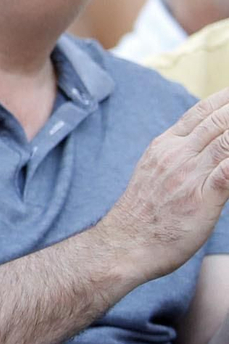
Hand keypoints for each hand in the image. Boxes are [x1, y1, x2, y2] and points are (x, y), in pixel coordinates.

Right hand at [100, 87, 228, 282]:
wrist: (124, 245)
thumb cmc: (142, 216)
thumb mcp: (154, 174)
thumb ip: (179, 157)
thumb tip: (203, 150)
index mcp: (164, 146)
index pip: (200, 112)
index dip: (223, 98)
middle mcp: (176, 155)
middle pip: (217, 120)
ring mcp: (189, 175)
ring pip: (226, 140)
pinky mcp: (202, 197)